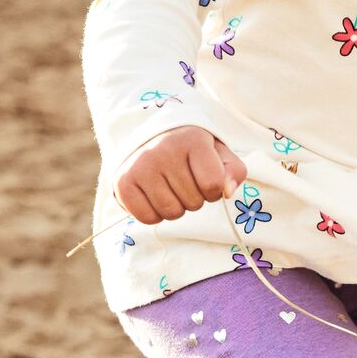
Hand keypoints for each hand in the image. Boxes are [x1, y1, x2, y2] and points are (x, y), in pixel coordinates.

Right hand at [118, 126, 246, 224]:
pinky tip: (153, 196)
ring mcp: (140, 165)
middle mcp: (163, 150)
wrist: (149, 139)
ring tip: (170, 188)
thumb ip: (233, 171)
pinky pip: (147, 218)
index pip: (213, 185)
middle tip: (184, 182)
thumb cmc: (190, 150)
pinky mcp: (123, 182)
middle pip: (193, 202)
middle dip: (194, 198)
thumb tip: (227, 191)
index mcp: (191, 139)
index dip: (214, 191)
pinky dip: (155, 214)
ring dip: (176, 208)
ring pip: (171, 213)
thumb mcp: (218, 153)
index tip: (206, 179)